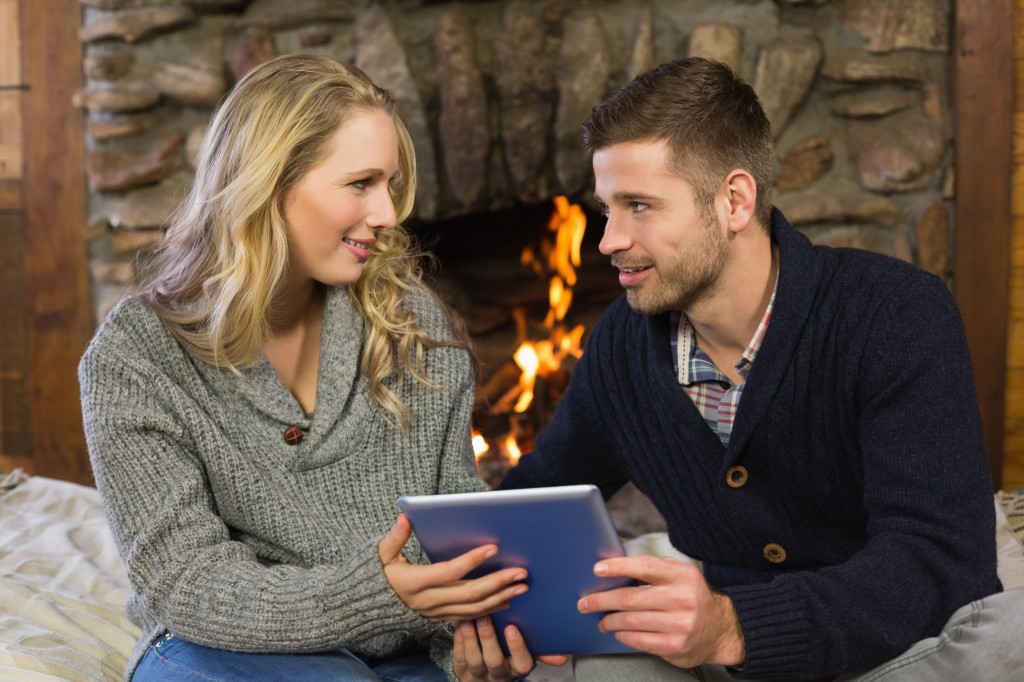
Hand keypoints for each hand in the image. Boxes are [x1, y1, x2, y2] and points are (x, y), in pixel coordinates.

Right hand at [378, 514, 528, 620]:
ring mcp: (437, 612)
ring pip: (474, 609)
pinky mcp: (442, 619)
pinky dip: (490, 609)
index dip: (471, 560)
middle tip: (521, 571)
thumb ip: (395, 537)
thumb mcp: (382, 554)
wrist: (371, 607)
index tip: (493, 548)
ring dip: (501, 597)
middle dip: (497, 582)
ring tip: (522, 586)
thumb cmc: (380, 574)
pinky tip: (507, 599)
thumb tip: (406, 516)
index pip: (449, 572)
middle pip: (469, 594)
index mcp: (414, 582)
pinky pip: (470, 617)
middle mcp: (428, 601)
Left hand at [453, 617, 568, 681]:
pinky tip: (460, 623)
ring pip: (474, 660)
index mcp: (518, 669)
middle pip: (494, 660)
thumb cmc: (509, 656)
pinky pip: (459, 657)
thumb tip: (563, 656)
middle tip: (485, 616)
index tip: (512, 628)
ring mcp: (478, 675)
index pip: (522, 663)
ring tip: (470, 617)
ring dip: (471, 638)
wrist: (484, 675)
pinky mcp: (462, 670)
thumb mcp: (526, 655)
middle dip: (489, 638)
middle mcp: (499, 675)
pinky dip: (459, 640)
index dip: (517, 648)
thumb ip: (542, 652)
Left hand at [576, 555, 743, 667]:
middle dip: (603, 599)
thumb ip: (654, 569)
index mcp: (682, 576)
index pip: (645, 567)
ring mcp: (680, 624)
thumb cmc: (691, 596)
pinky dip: (623, 635)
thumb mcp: (680, 575)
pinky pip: (640, 640)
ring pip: (632, 621)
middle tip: (585, 602)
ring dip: (610, 620)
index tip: (598, 569)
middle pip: (632, 598)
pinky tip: (617, 631)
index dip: (618, 567)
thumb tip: (615, 566)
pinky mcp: (675, 646)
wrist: (720, 629)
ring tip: (601, 619)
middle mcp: (683, 599)